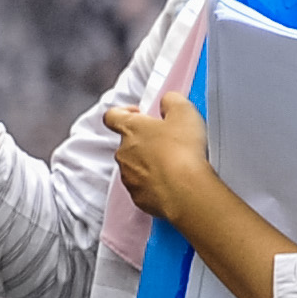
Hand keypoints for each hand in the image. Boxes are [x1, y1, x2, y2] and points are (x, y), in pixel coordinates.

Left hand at [106, 81, 216, 221]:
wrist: (184, 190)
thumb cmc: (182, 151)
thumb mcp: (184, 112)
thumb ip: (172, 100)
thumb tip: (167, 100)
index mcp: (130, 129)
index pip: (112, 116)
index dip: (124, 112)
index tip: (139, 114)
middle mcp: (123, 153)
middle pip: (127, 143)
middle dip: (145, 141)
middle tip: (168, 142)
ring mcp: (128, 177)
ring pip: (134, 166)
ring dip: (149, 163)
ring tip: (174, 164)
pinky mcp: (137, 196)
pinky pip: (143, 187)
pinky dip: (155, 184)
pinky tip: (173, 182)